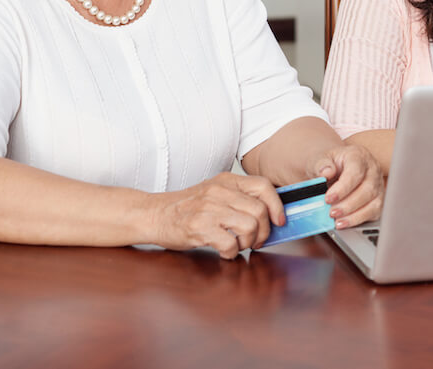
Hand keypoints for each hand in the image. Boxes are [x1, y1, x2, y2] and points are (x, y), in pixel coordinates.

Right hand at [150, 172, 283, 259]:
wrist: (153, 214)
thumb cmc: (186, 207)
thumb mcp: (214, 192)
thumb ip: (239, 197)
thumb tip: (270, 213)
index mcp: (226, 181)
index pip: (263, 186)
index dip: (277, 205)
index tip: (279, 221)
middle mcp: (219, 191)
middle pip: (260, 211)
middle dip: (263, 232)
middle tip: (254, 241)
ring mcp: (208, 209)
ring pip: (249, 226)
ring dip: (248, 242)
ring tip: (237, 245)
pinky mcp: (199, 227)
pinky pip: (230, 244)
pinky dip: (231, 253)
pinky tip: (223, 251)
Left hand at [307, 144, 383, 227]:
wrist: (335, 167)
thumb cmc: (329, 164)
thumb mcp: (320, 159)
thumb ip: (321, 165)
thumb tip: (326, 172)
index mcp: (358, 156)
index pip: (356, 172)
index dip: (343, 188)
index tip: (328, 198)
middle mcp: (372, 169)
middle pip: (367, 189)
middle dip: (348, 204)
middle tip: (332, 212)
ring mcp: (378, 184)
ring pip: (374, 202)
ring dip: (354, 215)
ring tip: (337, 221)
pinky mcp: (378, 199)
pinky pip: (374, 212)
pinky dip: (359, 220)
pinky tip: (345, 223)